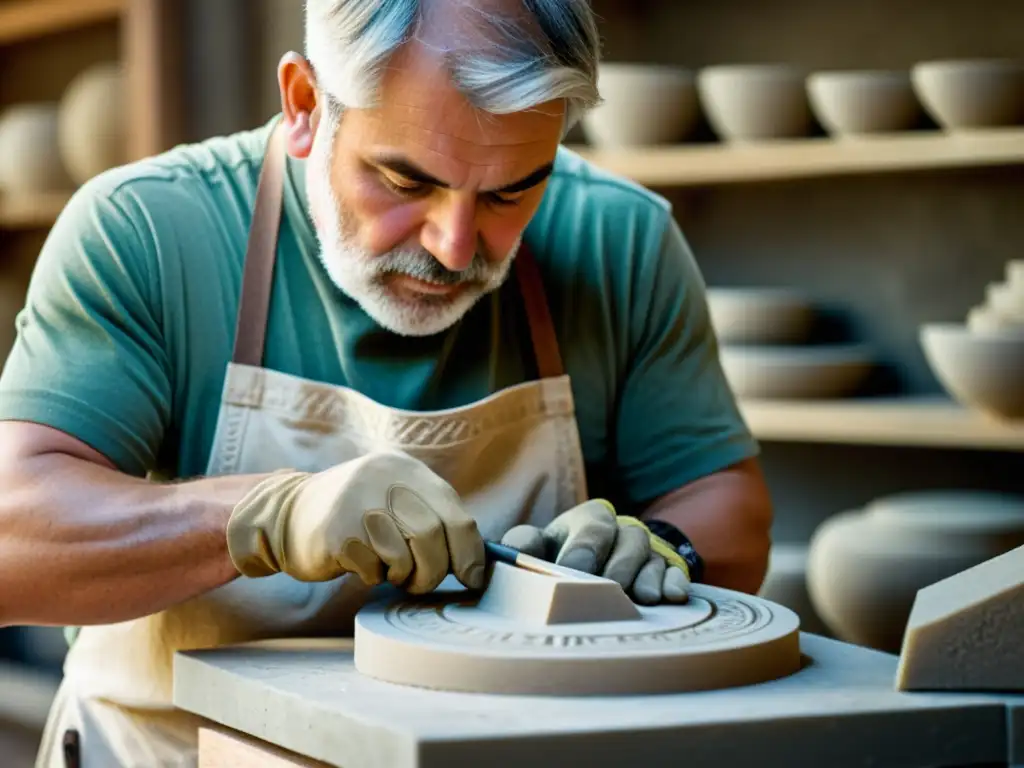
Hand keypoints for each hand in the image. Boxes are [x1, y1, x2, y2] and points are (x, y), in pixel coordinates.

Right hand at [225, 451, 485, 592]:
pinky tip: (360, 564)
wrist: (288, 515)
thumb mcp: (396, 500)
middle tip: (421, 582)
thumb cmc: (357, 516)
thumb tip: (477, 562)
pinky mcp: (335, 531)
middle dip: (434, 570)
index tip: (474, 578)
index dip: (469, 553)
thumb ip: (432, 517)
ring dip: (401, 576)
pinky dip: (372, 576)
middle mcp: (383, 478)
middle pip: (433, 536)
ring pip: (405, 557)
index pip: (455, 515)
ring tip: (387, 570)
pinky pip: (373, 569)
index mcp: (406, 469)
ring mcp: (357, 502)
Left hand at [500, 500, 689, 604]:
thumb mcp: (540, 548)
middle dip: (617, 563)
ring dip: (646, 576)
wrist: (601, 563)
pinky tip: (672, 599)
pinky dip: (675, 584)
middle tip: (608, 587)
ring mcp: (647, 551)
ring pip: (652, 554)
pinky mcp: (668, 570)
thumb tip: (509, 555)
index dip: (582, 547)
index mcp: (587, 520)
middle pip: (626, 537)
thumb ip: (523, 547)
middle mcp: (620, 530)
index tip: (573, 571)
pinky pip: (677, 573)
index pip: (590, 525)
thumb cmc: (561, 558)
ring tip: (641, 598)